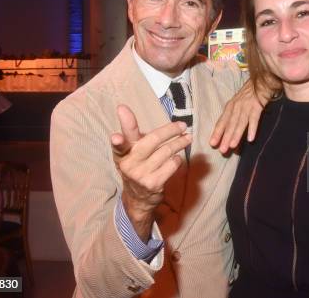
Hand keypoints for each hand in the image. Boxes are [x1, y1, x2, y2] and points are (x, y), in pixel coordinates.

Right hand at [111, 104, 190, 241]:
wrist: (138, 199)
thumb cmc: (137, 166)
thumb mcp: (130, 151)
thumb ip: (131, 133)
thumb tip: (124, 109)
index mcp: (122, 153)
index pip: (121, 139)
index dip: (123, 125)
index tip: (122, 110)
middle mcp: (129, 164)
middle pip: (153, 140)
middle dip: (170, 130)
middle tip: (182, 125)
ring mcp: (141, 175)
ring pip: (166, 151)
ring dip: (180, 143)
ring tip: (187, 138)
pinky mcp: (153, 183)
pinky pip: (172, 164)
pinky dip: (177, 159)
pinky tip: (177, 157)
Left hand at [209, 79, 269, 153]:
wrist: (262, 80)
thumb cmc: (250, 94)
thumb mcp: (239, 103)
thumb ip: (235, 116)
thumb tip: (231, 133)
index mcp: (230, 106)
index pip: (222, 121)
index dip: (217, 133)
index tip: (212, 144)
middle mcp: (236, 106)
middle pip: (230, 124)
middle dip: (225, 137)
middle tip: (222, 150)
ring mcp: (246, 106)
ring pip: (240, 122)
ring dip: (236, 134)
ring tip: (232, 146)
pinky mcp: (257, 105)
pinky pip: (254, 118)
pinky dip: (252, 128)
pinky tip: (250, 138)